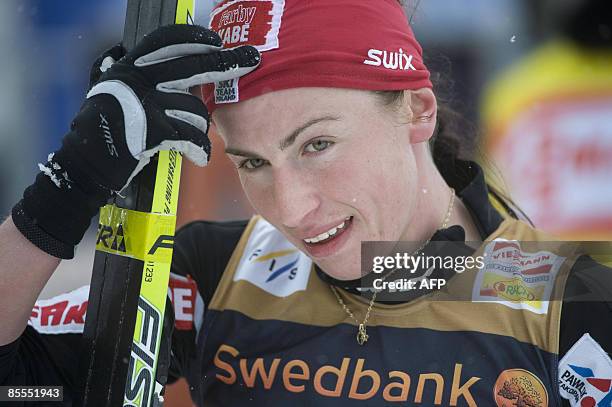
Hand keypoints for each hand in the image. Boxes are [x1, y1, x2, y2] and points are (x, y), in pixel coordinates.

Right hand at [51, 24, 259, 192]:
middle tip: (252, 60)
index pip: (164, 41)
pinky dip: (200, 151)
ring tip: (192, 140)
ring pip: (196, 111)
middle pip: (192, 67)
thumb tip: (138, 52)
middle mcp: (137, 80)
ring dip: (200, 130)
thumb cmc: (104, 131)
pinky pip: (192, 138)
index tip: (217, 40)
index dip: (194, 38)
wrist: (85, 165)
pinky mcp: (152, 132)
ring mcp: (145, 105)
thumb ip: (132, 74)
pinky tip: (199, 157)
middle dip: (226, 64)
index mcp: (129, 67)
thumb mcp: (112, 91)